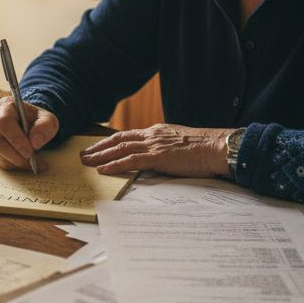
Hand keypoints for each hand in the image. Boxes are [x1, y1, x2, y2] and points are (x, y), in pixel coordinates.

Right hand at [0, 96, 58, 170]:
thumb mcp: (48, 119)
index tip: (29, 152)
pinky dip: (9, 165)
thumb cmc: (36, 120)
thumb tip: (34, 143)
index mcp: (6, 105)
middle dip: (16, 156)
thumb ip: (45, 127)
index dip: (15, 139)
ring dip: (14, 163)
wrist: (28, 122)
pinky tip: (22, 164)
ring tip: (31, 165)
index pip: (4, 122)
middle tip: (32, 163)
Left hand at [80, 124, 232, 176]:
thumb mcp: (182, 144)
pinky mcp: (157, 157)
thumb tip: (159, 158)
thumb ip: (167, 148)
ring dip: (100, 156)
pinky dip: (114, 165)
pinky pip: (130, 161)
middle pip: (119, 140)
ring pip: (120, 149)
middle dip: (99, 147)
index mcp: (158, 132)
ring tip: (86, 161)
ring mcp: (154, 145)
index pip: (129, 135)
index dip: (111, 141)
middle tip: (84, 153)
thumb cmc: (206, 149)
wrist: (219, 147)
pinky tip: (102, 170)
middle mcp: (152, 135)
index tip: (99, 146)